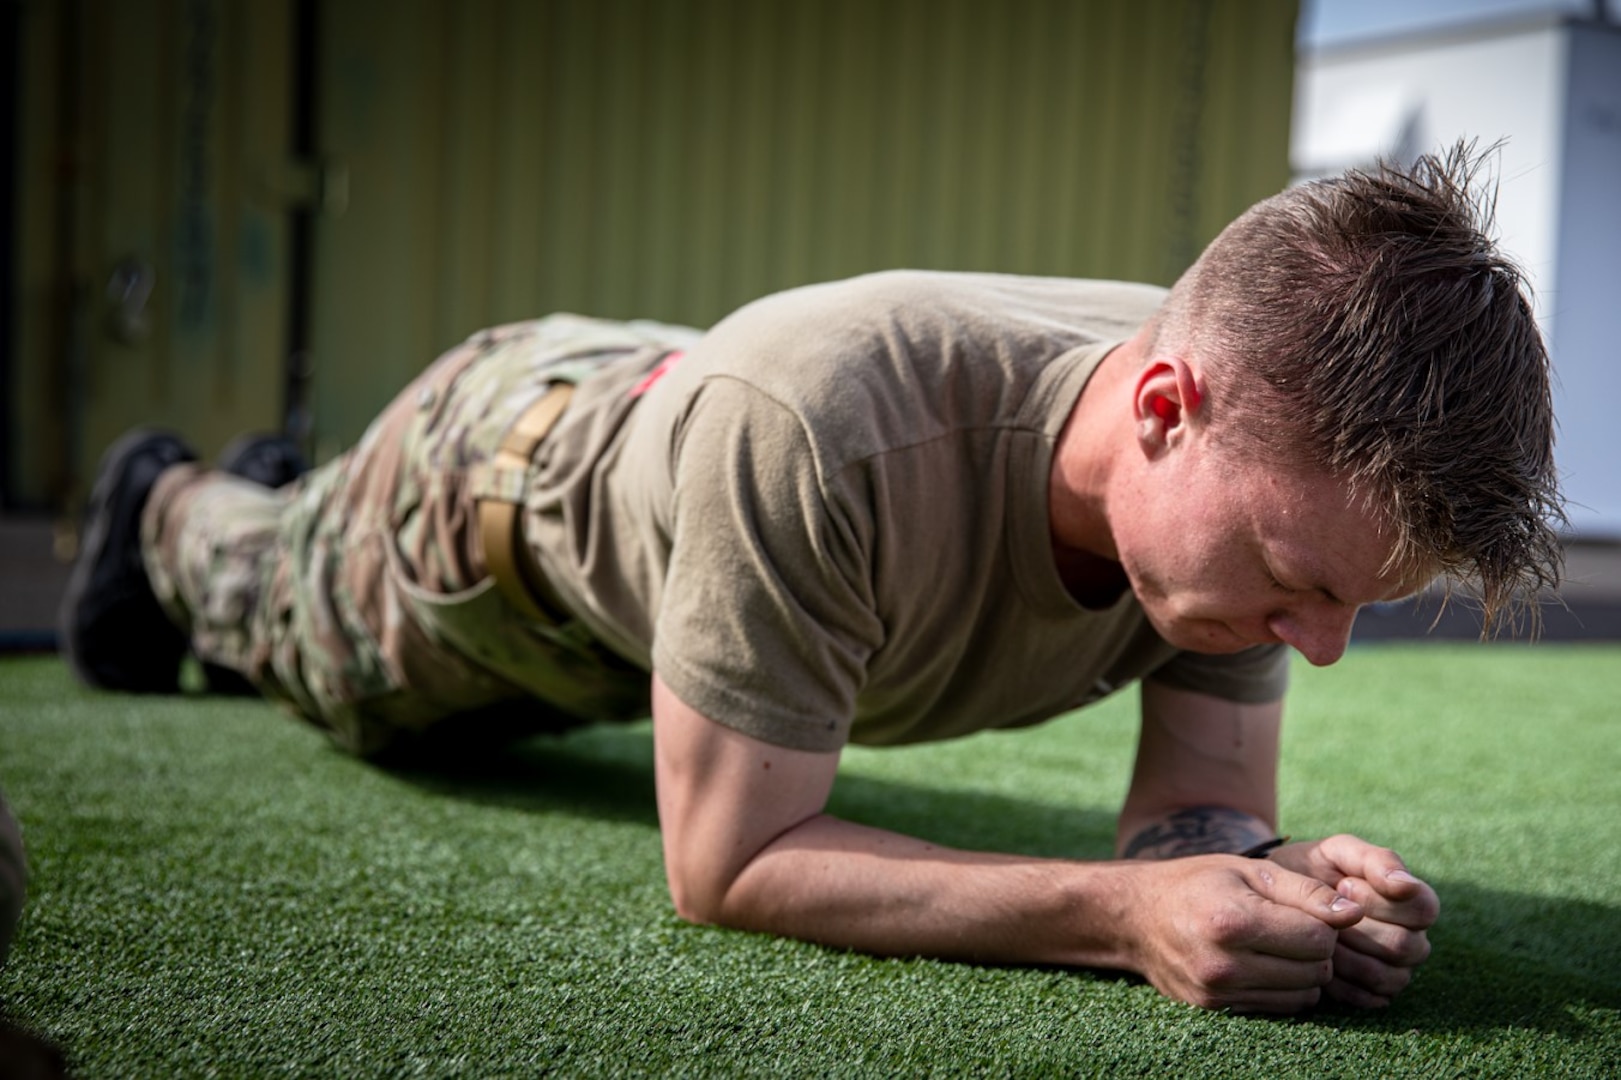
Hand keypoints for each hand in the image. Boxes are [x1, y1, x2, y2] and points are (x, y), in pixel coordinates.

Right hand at [1126, 854, 1365, 1013]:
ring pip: (1303, 995)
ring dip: (1304, 972)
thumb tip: (1354, 912)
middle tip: (1292, 927)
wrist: (1137, 916)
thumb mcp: (1248, 870)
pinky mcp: (1218, 1009)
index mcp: (1234, 921)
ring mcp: (1220, 991)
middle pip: (1315, 970)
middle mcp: (1225, 963)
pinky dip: (1284, 988)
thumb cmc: (1197, 883)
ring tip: (1279, 945)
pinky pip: (1279, 1007)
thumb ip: (1304, 890)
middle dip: (1316, 948)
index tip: (1304, 910)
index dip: (1323, 922)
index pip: (1319, 938)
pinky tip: (1265, 963)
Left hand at [1271, 835, 1438, 1007]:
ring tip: (1318, 934)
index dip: (1381, 901)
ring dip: (1346, 955)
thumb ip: (1374, 860)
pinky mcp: (1374, 995)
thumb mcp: (1338, 852)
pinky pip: (1368, 998)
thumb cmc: (1313, 869)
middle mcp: (1413, 938)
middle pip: (1405, 946)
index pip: (1424, 910)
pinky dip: (1339, 981)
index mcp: (1412, 901)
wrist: (1276, 896)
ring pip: (1387, 976)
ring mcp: (1396, 970)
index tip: (1343, 886)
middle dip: (1357, 929)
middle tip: (1324, 914)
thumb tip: (1406, 885)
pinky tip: (1316, 958)